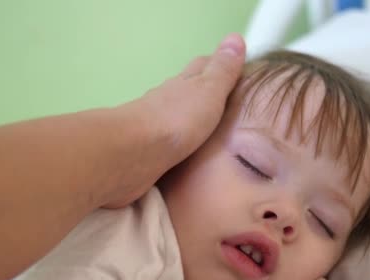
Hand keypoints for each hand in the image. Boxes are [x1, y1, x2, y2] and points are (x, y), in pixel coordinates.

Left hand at [108, 34, 244, 206]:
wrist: (135, 152)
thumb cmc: (176, 119)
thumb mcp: (208, 90)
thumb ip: (222, 70)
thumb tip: (234, 37)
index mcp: (185, 82)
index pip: (203, 65)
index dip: (219, 64)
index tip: (234, 68)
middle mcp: (167, 98)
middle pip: (186, 88)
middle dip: (202, 92)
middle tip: (222, 102)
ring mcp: (154, 122)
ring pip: (175, 114)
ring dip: (188, 118)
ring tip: (205, 129)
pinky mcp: (148, 146)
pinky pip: (167, 139)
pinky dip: (178, 140)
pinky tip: (184, 150)